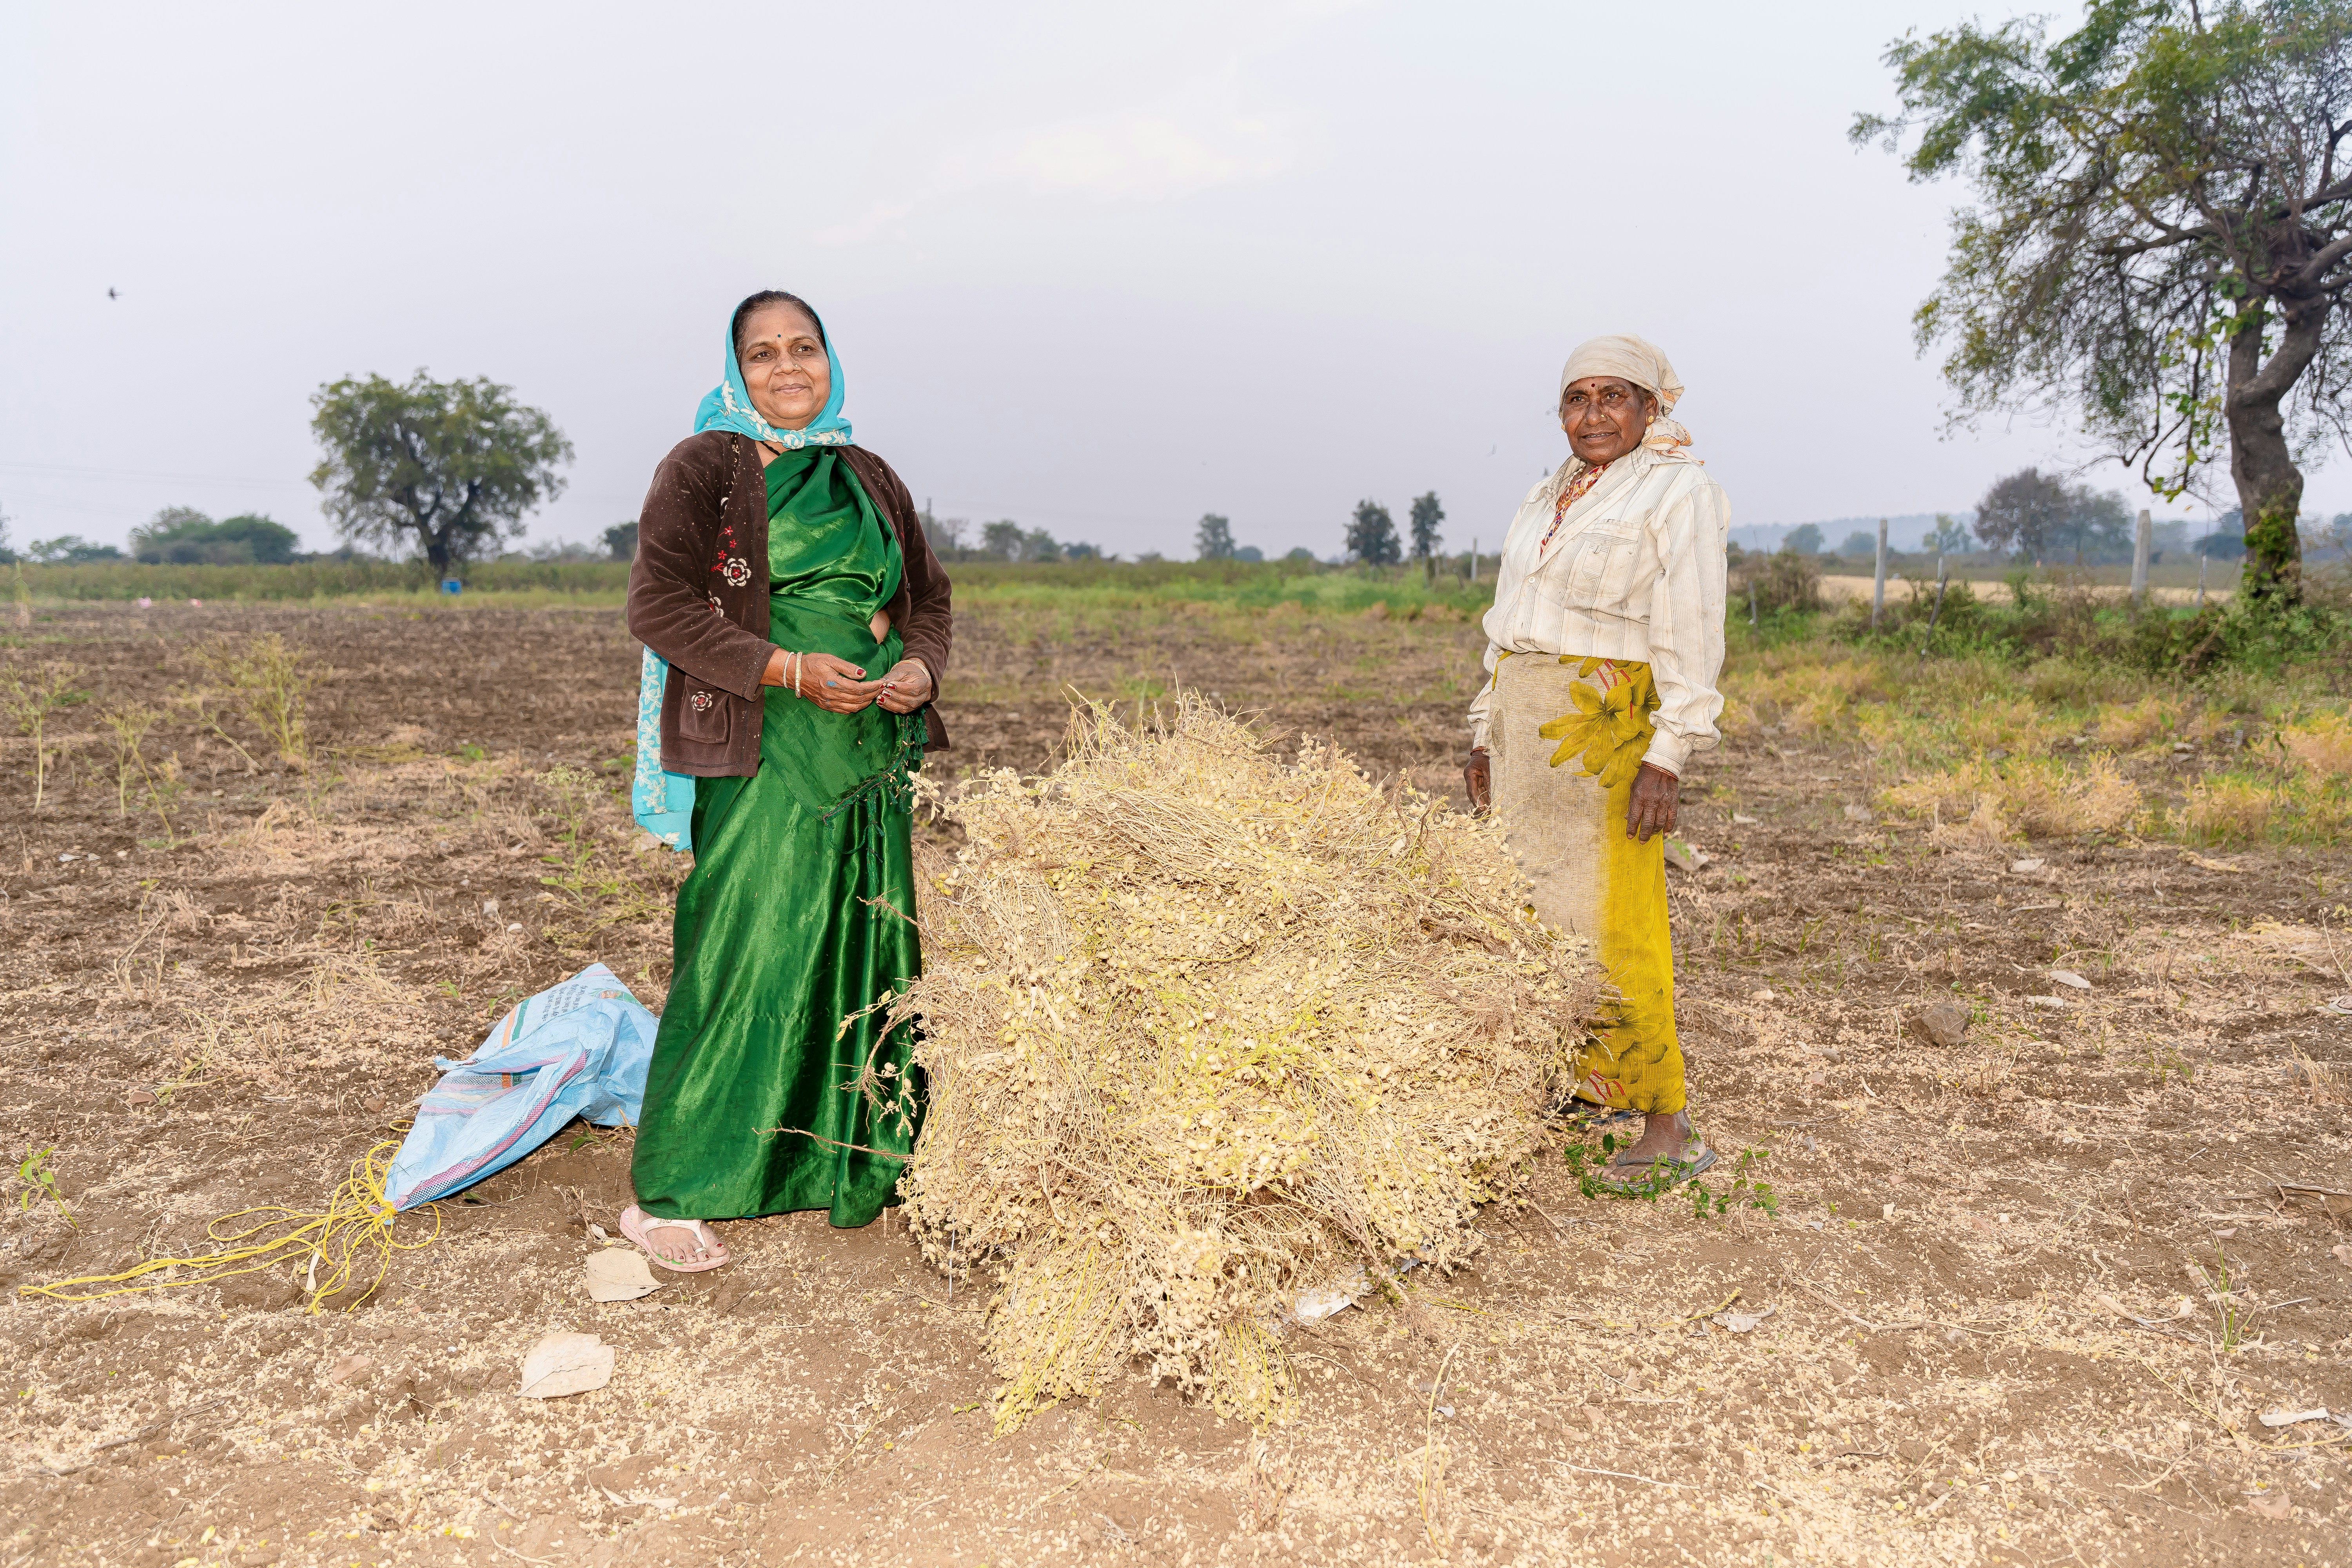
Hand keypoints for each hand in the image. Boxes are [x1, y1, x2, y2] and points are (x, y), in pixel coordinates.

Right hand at [763, 648, 885, 712]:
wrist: (794, 673)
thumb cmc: (812, 663)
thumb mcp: (830, 660)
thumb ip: (847, 668)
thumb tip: (863, 674)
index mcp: (833, 683)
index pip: (858, 689)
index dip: (872, 687)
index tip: (881, 683)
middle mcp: (831, 696)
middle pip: (858, 700)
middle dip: (872, 695)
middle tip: (880, 689)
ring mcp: (828, 703)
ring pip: (852, 708)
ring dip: (865, 703)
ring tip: (873, 695)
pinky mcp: (825, 706)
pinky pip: (844, 711)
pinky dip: (855, 708)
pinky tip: (861, 702)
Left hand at [875, 657, 933, 713]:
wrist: (911, 676)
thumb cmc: (907, 671)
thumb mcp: (901, 670)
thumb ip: (892, 677)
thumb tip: (882, 683)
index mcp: (925, 684)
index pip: (915, 689)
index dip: (902, 688)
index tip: (889, 685)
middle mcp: (924, 696)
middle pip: (911, 701)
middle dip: (896, 697)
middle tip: (883, 692)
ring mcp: (918, 704)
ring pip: (905, 708)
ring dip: (891, 704)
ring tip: (880, 697)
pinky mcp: (910, 709)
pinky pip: (900, 711)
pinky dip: (889, 707)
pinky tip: (881, 703)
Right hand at [1463, 749, 1490, 814]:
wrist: (1488, 747)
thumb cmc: (1489, 755)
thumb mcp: (1490, 768)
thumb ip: (1490, 781)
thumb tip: (1492, 794)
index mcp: (1469, 773)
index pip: (1472, 790)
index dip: (1477, 800)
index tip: (1483, 808)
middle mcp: (1470, 777)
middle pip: (1473, 793)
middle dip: (1479, 803)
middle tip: (1486, 812)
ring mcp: (1474, 779)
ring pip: (1477, 793)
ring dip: (1482, 801)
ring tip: (1489, 810)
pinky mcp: (1479, 779)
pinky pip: (1481, 790)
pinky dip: (1485, 796)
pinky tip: (1490, 803)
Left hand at [1625, 762, 1678, 842]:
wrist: (1661, 765)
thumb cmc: (1644, 777)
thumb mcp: (1633, 788)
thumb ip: (1631, 804)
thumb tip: (1627, 818)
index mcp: (1639, 797)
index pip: (1633, 818)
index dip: (1631, 829)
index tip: (1630, 836)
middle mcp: (1651, 801)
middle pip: (1647, 824)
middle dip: (1643, 835)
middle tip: (1641, 840)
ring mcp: (1663, 802)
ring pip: (1659, 823)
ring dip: (1654, 831)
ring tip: (1650, 834)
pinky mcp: (1673, 802)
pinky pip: (1671, 818)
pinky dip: (1668, 827)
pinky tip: (1665, 832)